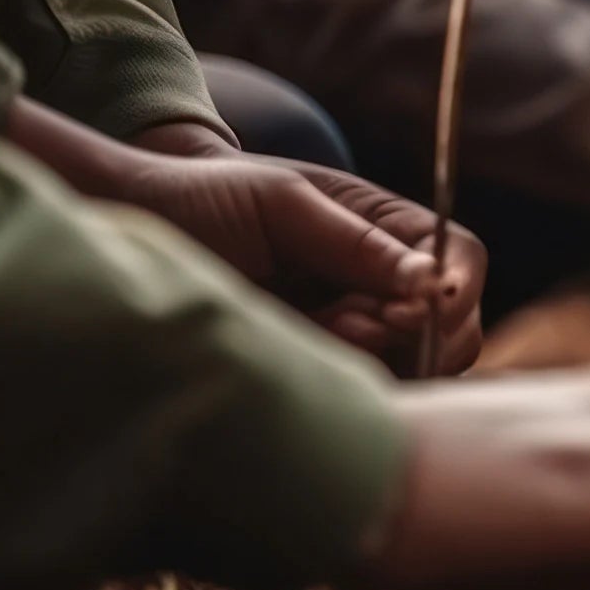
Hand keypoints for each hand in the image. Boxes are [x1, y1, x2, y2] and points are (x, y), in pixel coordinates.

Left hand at [123, 128, 482, 374]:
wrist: (129, 227)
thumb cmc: (205, 196)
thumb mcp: (282, 204)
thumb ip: (356, 242)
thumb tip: (428, 282)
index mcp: (387, 228)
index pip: (461, 260)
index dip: (456, 288)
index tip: (422, 306)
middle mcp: (382, 282)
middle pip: (455, 323)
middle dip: (418, 333)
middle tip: (355, 326)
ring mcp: (355, 329)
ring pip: (417, 365)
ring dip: (381, 359)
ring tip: (321, 334)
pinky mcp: (321, 368)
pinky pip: (368, 392)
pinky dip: (351, 386)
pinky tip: (305, 356)